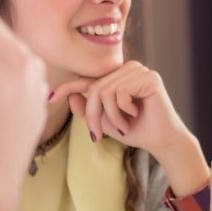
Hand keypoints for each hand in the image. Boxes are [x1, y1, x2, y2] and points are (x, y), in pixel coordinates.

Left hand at [51, 61, 189, 157]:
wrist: (161, 141)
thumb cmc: (136, 130)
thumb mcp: (105, 121)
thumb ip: (88, 109)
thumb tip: (71, 95)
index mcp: (117, 76)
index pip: (88, 79)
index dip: (68, 87)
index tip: (50, 98)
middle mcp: (128, 69)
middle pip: (95, 88)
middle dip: (93, 115)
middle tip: (98, 136)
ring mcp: (140, 70)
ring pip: (105, 91)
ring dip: (111, 116)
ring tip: (122, 127)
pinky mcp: (150, 77)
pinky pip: (120, 92)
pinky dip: (123, 110)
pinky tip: (136, 113)